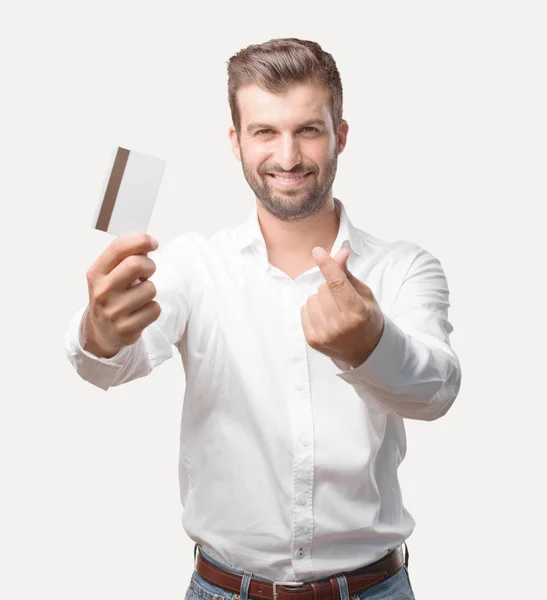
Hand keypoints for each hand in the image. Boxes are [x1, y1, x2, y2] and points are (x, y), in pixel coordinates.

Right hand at [82, 233, 160, 357]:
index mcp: (96, 273)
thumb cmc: (111, 296)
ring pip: (150, 289)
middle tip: (147, 272)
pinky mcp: (127, 328)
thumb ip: (125, 257)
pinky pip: (155, 309)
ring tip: (139, 296)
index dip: (141, 240)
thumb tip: (147, 244)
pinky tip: (141, 311)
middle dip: (149, 266)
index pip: (119, 247)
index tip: (153, 243)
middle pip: (136, 264)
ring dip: (151, 290)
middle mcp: (102, 291)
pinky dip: (153, 308)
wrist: (101, 332)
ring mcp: (114, 311)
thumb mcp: (108, 274)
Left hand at [300, 246, 384, 367]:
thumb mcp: (363, 295)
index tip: (317, 251)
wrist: (364, 350)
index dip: (327, 265)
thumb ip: (348, 274)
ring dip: (320, 299)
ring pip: (312, 298)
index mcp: (357, 312)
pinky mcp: (313, 340)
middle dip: (329, 288)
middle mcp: (340, 325)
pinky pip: (304, 310)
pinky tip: (325, 318)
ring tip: (333, 310)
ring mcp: (325, 334)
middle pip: (323, 288)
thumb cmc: (366, 318)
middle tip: (341, 300)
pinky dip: (312, 310)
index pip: (338, 284)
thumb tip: (340, 252)